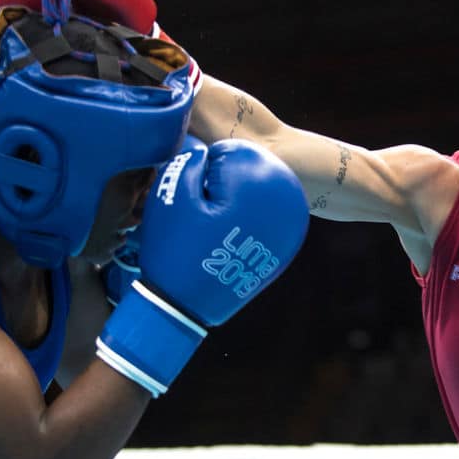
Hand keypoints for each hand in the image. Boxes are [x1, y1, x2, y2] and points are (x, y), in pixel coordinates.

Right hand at [97, 136, 308, 395]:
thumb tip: (207, 151)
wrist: (183, 307)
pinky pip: (265, 221)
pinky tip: (227, 237)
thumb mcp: (171, 194)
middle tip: (202, 212)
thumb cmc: (173, 249)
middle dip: (223, 185)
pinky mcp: (284, 249)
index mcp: (253, 186)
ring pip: (259, 196)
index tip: (192, 193)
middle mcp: (281, 206)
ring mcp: (287, 230)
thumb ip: (192, 161)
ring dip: (237, 202)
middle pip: (248, 174)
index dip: (203, 168)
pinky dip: (248, 222)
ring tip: (212, 228)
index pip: (229, 153)